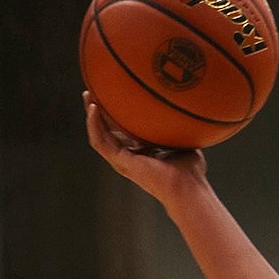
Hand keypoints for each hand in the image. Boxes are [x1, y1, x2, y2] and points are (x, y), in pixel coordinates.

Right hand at [83, 93, 206, 206]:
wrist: (186, 187)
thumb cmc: (191, 172)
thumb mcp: (183, 140)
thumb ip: (178, 127)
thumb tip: (183, 108)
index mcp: (144, 154)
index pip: (126, 132)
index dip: (120, 115)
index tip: (118, 94)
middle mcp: (131, 158)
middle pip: (109, 132)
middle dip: (101, 112)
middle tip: (94, 91)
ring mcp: (124, 161)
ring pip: (100, 136)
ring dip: (92, 115)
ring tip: (88, 94)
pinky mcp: (121, 162)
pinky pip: (101, 141)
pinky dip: (94, 125)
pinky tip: (93, 108)